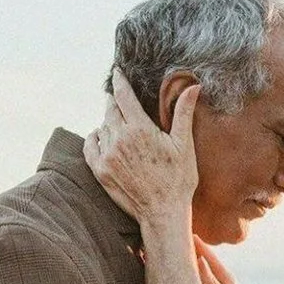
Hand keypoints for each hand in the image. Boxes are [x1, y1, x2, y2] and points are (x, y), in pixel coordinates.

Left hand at [84, 66, 200, 226]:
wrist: (162, 212)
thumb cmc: (178, 179)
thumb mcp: (183, 145)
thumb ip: (183, 112)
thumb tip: (193, 85)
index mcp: (140, 129)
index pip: (123, 95)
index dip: (119, 81)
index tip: (116, 71)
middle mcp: (119, 138)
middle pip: (111, 109)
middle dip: (115, 102)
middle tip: (119, 99)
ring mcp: (107, 154)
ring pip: (102, 126)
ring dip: (109, 122)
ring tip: (120, 126)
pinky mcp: (98, 169)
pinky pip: (90, 144)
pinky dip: (95, 137)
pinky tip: (104, 138)